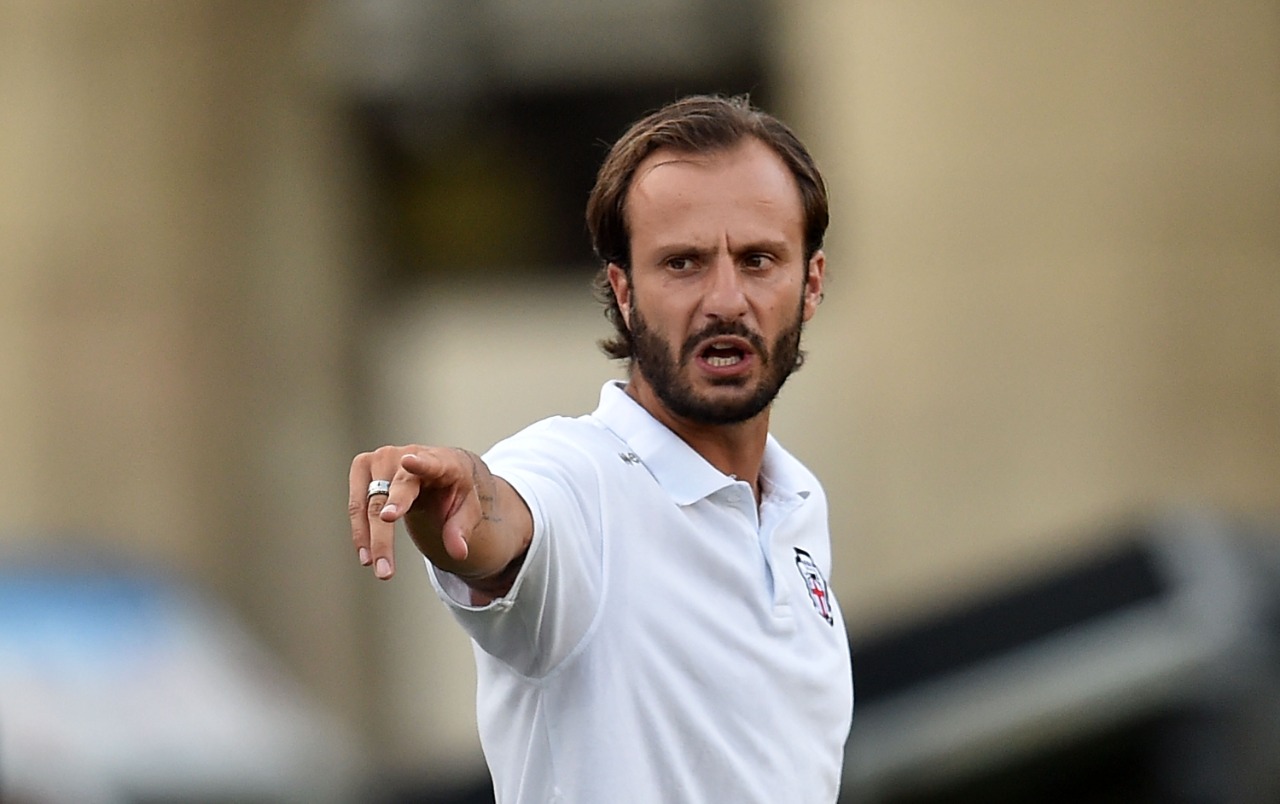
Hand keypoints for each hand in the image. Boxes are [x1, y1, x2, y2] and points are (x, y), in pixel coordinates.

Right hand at [348, 446, 527, 583]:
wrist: (437, 468)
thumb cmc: (453, 488)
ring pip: (368, 504)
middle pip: (392, 495)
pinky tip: (367, 555)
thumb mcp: (467, 509)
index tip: (408, 461)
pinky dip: (361, 532)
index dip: (418, 463)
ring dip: (369, 539)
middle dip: (384, 534)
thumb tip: (459, 553)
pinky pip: (357, 506)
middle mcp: (407, 454)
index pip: (429, 461)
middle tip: (385, 568)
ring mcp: (381, 459)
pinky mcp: (363, 467)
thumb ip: (461, 529)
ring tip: (378, 569)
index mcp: (440, 461)